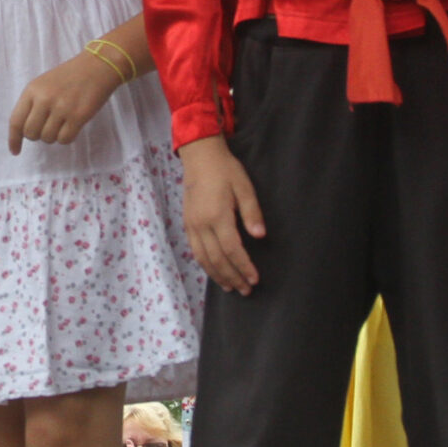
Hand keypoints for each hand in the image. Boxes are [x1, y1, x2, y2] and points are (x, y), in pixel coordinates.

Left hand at [7, 49, 120, 153]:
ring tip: (62, 122)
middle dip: (38, 135)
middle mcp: (44, 99)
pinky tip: (71, 126)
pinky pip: (64, 139)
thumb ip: (32, 104)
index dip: (14, 139)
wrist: (96, 66)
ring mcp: (61, 108)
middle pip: (31, 134)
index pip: (16, 121)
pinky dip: (66, 137)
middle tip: (47, 127)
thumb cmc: (68, 76)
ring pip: (48, 138)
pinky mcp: (78, 116)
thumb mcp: (43, 84)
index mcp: (32, 90)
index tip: (15, 151)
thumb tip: (23, 131)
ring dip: (54, 136)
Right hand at [179, 136, 264, 294]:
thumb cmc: (225, 170)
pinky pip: (195, 251)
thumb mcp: (244, 187)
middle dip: (232, 277)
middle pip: (217, 259)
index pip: (232, 249)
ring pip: (203, 259)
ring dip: (217, 276)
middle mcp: (201, 224)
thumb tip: (260, 236)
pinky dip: (205, 265)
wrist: (200, 157)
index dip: (244, 266)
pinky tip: (215, 271)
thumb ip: (252, 213)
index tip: (254, 279)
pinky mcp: (187, 224)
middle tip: (246, 290)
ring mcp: (192, 225)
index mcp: (217, 215)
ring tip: (231, 287)